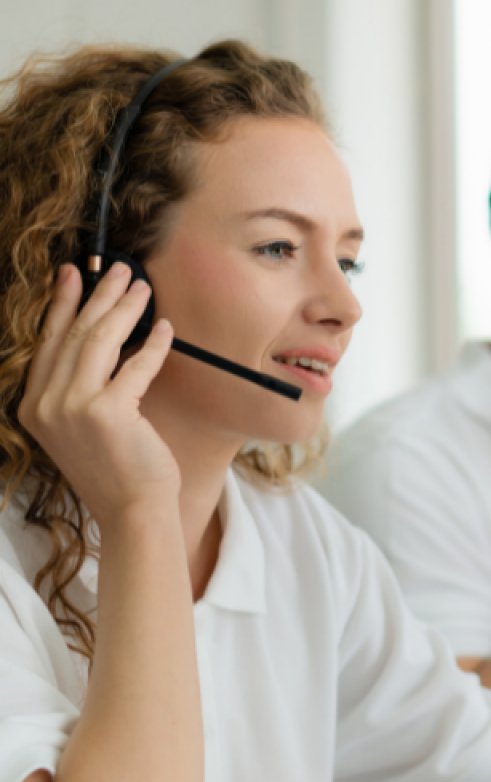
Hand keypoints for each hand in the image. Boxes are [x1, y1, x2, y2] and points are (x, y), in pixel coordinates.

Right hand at [18, 262, 178, 529]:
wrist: (132, 510)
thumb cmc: (116, 467)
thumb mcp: (82, 425)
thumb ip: (79, 386)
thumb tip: (102, 336)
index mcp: (34, 406)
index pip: (49, 341)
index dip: (63, 303)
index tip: (74, 273)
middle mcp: (46, 404)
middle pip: (74, 333)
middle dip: (99, 295)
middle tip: (120, 270)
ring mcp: (73, 408)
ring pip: (100, 340)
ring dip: (124, 308)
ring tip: (142, 287)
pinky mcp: (108, 413)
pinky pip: (136, 364)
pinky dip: (154, 344)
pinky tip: (166, 329)